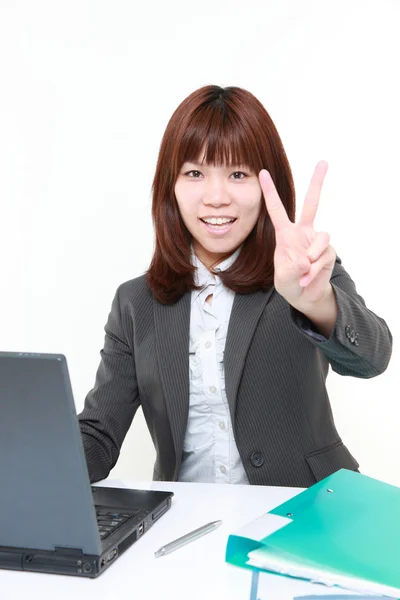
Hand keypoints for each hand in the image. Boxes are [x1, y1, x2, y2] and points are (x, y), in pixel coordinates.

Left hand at [259, 161, 335, 310]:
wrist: (305, 295)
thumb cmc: (289, 282)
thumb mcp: (282, 277)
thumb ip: (291, 268)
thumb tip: (306, 260)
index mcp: (285, 234)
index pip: (276, 209)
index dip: (270, 192)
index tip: (263, 172)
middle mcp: (303, 232)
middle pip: (312, 203)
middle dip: (317, 182)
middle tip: (324, 161)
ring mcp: (317, 240)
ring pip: (320, 240)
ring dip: (310, 260)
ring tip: (302, 273)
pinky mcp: (328, 250)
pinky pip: (323, 256)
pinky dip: (314, 270)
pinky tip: (308, 277)